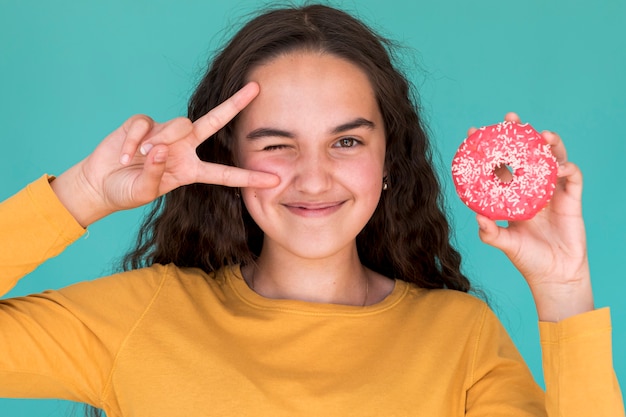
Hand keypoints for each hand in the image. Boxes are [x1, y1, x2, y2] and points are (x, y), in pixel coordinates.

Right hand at [51, 82, 278, 226]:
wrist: (99, 183)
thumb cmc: (126, 191)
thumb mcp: (143, 192)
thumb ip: (154, 175)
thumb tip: (160, 150)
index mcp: (190, 170)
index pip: (224, 173)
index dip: (248, 177)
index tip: (274, 179)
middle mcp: (183, 148)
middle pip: (214, 122)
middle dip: (234, 105)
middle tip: (255, 88)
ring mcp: (165, 133)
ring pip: (178, 124)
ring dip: (161, 140)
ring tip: (141, 156)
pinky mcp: (143, 124)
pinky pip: (146, 123)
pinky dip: (135, 138)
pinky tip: (125, 153)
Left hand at [472, 113, 593, 320]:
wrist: (555, 275)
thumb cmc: (528, 259)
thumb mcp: (504, 243)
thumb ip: (489, 232)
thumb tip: (476, 216)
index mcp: (513, 196)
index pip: (499, 166)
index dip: (489, 149)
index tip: (474, 133)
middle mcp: (532, 190)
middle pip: (526, 154)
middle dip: (520, 134)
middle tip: (510, 118)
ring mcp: (553, 192)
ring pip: (552, 159)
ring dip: (549, 144)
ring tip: (542, 135)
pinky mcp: (572, 199)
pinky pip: (572, 176)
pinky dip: (566, 167)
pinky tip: (557, 166)